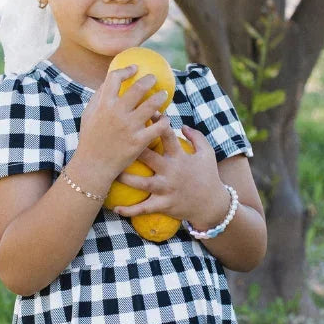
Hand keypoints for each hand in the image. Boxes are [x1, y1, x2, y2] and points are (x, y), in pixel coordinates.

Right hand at [74, 65, 172, 183]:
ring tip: (164, 96)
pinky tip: (165, 119)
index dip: (126, 70)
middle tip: (154, 79)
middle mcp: (117, 113)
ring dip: (160, 97)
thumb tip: (110, 82)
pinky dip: (164, 120)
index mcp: (104, 105)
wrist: (93, 166)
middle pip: (138, 88)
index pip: (115, 78)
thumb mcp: (88, 115)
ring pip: (152, 105)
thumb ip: (98, 98)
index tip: (134, 69)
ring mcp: (129, 127)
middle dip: (149, 80)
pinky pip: (158, 127)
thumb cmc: (90, 140)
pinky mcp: (139, 142)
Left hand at [112, 123, 233, 228]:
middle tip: (115, 141)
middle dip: (133, 149)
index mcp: (180, 157)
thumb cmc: (208, 177)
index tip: (143, 113)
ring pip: (142, 184)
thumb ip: (196, 137)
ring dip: (125, 179)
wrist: (212, 205)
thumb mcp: (207, 154)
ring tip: (111, 173)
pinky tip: (115, 208)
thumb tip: (182, 125)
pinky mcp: (164, 205)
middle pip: (148, 157)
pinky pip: (144, 209)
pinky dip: (130, 210)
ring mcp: (166, 189)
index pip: (167, 135)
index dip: (156, 122)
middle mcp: (171, 172)